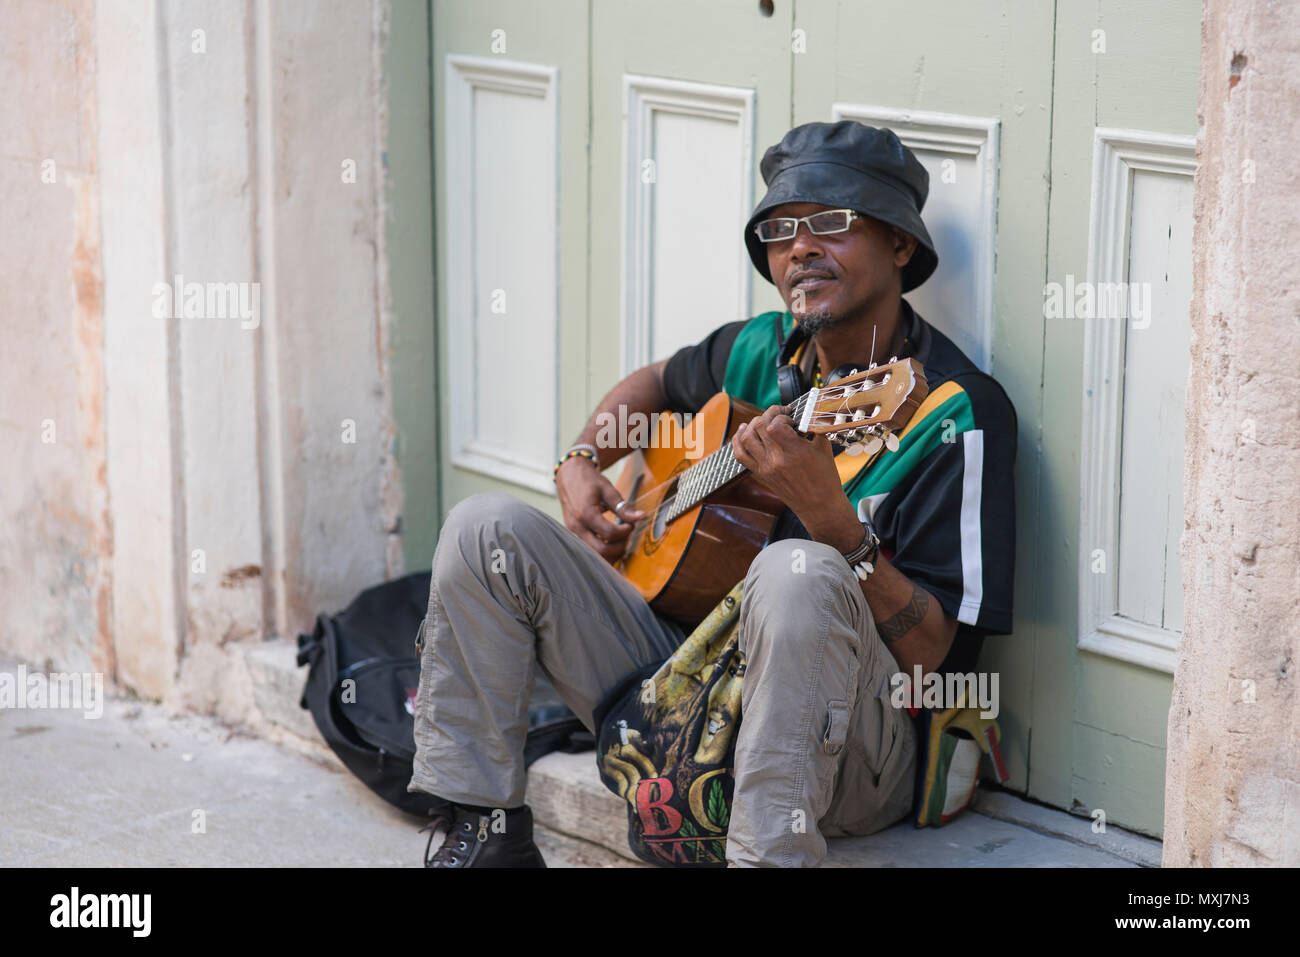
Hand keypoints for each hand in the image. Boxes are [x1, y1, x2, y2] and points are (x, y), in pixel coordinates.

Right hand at [555, 456, 646, 563]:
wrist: (569, 475)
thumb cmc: (588, 480)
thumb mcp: (608, 490)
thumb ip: (623, 507)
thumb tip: (641, 517)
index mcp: (585, 514)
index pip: (610, 533)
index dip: (625, 532)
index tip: (631, 524)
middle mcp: (576, 527)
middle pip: (601, 551)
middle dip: (619, 546)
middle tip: (627, 534)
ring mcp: (573, 533)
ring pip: (594, 555)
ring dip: (611, 551)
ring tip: (620, 538)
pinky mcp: (573, 534)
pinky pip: (589, 549)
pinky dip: (602, 550)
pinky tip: (611, 540)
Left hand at [730, 405, 860, 551]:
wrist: (818, 505)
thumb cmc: (825, 478)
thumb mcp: (824, 447)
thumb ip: (813, 426)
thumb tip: (806, 412)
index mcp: (793, 452)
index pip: (774, 424)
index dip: (781, 415)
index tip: (790, 418)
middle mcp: (775, 460)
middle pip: (758, 427)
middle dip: (768, 415)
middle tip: (779, 416)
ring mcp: (765, 467)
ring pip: (745, 438)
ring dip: (752, 424)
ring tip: (763, 421)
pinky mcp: (760, 474)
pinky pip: (740, 455)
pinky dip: (738, 440)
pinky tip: (744, 431)